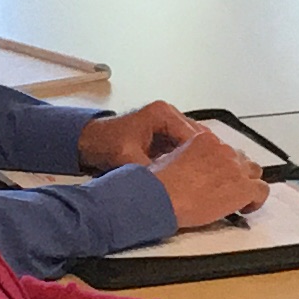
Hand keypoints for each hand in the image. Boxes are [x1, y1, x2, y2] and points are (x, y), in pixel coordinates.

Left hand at [77, 97, 196, 168]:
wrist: (90, 141)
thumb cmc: (104, 141)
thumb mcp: (126, 157)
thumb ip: (148, 169)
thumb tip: (165, 185)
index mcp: (162, 113)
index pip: (194, 135)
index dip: (202, 156)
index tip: (207, 174)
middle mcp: (169, 115)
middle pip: (199, 138)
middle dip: (203, 158)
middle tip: (208, 178)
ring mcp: (169, 125)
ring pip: (194, 144)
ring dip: (196, 159)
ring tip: (201, 178)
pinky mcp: (166, 136)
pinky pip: (184, 148)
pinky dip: (187, 160)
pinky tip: (189, 175)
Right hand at [150, 124, 271, 226]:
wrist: (162, 197)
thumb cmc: (158, 183)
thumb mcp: (168, 159)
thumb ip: (184, 158)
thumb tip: (187, 170)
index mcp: (204, 140)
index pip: (223, 148)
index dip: (222, 164)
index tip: (216, 176)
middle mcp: (223, 150)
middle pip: (240, 159)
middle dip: (235, 172)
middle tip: (226, 187)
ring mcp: (235, 168)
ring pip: (254, 172)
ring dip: (247, 183)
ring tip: (238, 198)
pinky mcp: (243, 187)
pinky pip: (262, 191)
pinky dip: (256, 201)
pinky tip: (244, 209)